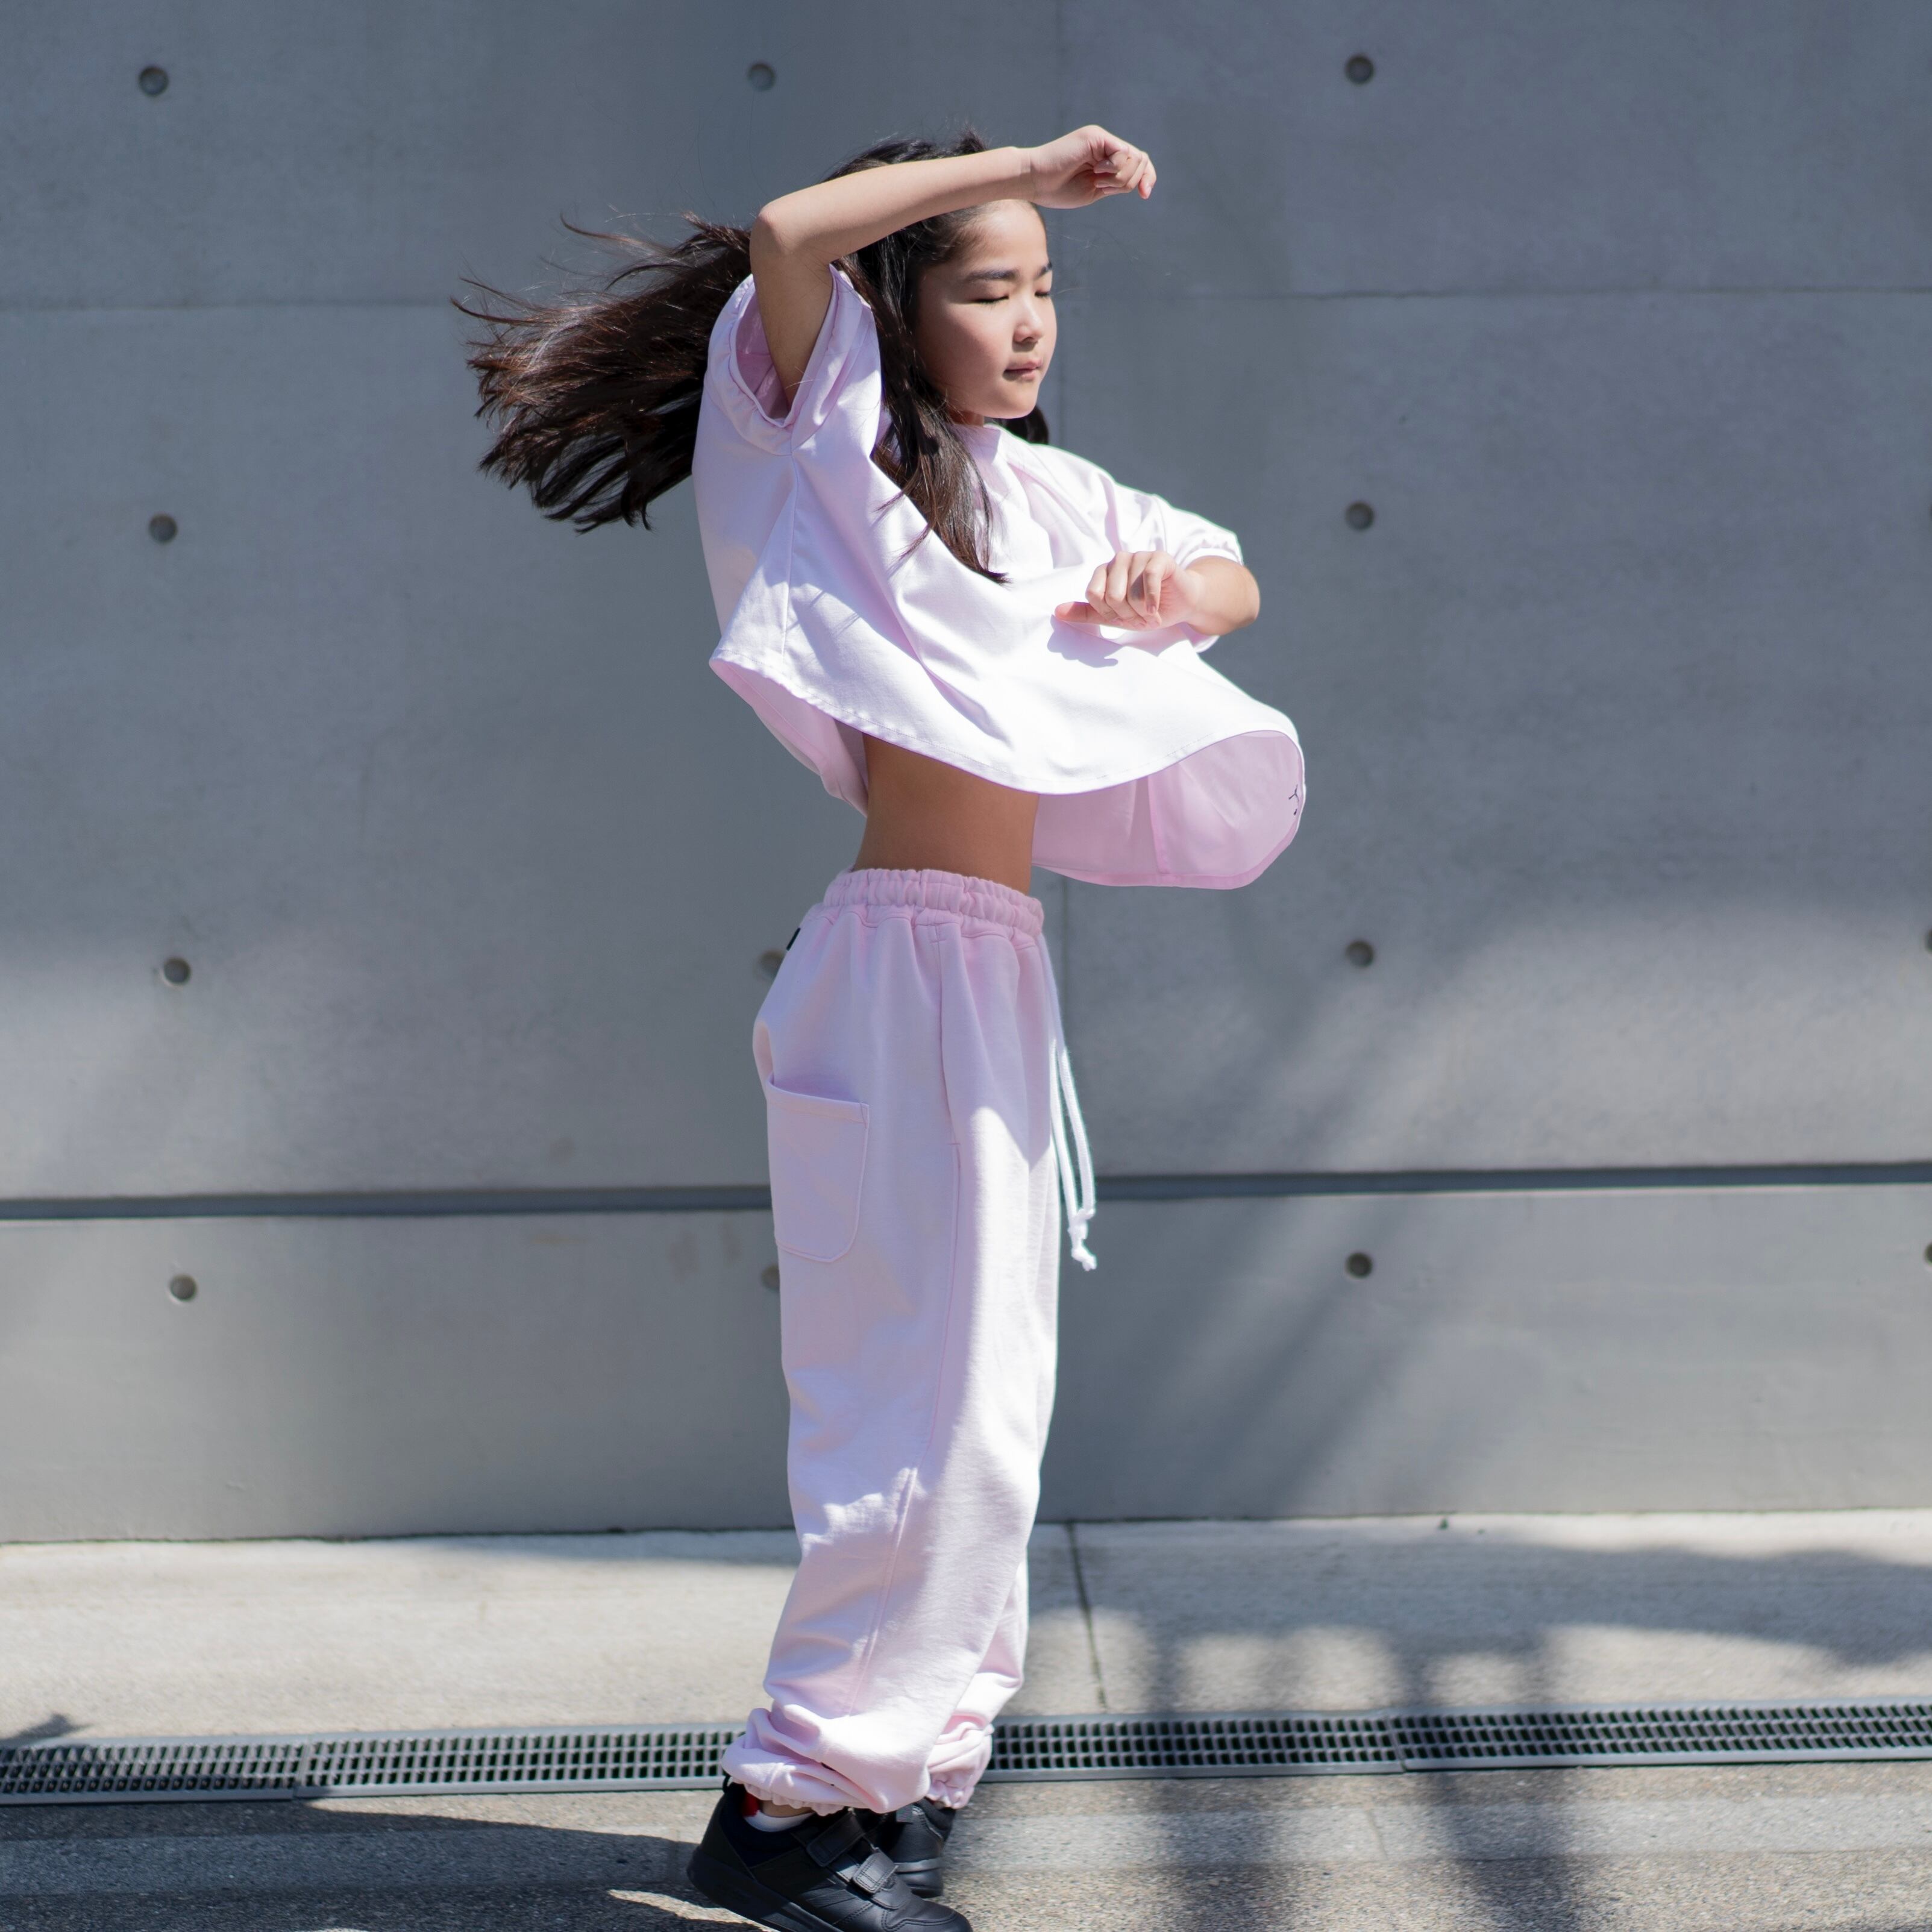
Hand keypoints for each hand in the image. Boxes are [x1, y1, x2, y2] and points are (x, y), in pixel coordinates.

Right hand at [1022, 126, 1155, 208]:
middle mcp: (1106, 144)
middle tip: (1102, 187)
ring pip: (1134, 158)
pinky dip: (1114, 169)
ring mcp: (1101, 139)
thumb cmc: (1057, 190)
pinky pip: (1123, 153)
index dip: (1147, 178)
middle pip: (1140, 161)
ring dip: (1119, 178)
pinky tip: (1096, 171)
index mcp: (1106, 157)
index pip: (1139, 163)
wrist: (1034, 181)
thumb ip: (1118, 183)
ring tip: (1097, 181)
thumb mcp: (1097, 190)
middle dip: (1128, 182)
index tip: (1145, 195)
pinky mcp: (1096, 136)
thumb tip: (1142, 181)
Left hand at [1054, 551, 1197, 632]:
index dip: (1109, 613)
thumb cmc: (1145, 609)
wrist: (1180, 605)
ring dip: (1142, 612)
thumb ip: (1086, 613)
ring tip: (1151, 613)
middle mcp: (1119, 560)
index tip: (1123, 617)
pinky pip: (1148, 579)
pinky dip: (1152, 601)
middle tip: (1140, 617)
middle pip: (1111, 596)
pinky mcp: (1159, 557)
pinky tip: (1156, 610)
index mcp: (1104, 572)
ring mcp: (1139, 556)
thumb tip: (1057, 612)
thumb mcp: (1113, 616)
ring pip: (1131, 592)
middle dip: (1128, 615)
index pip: (1093, 595)